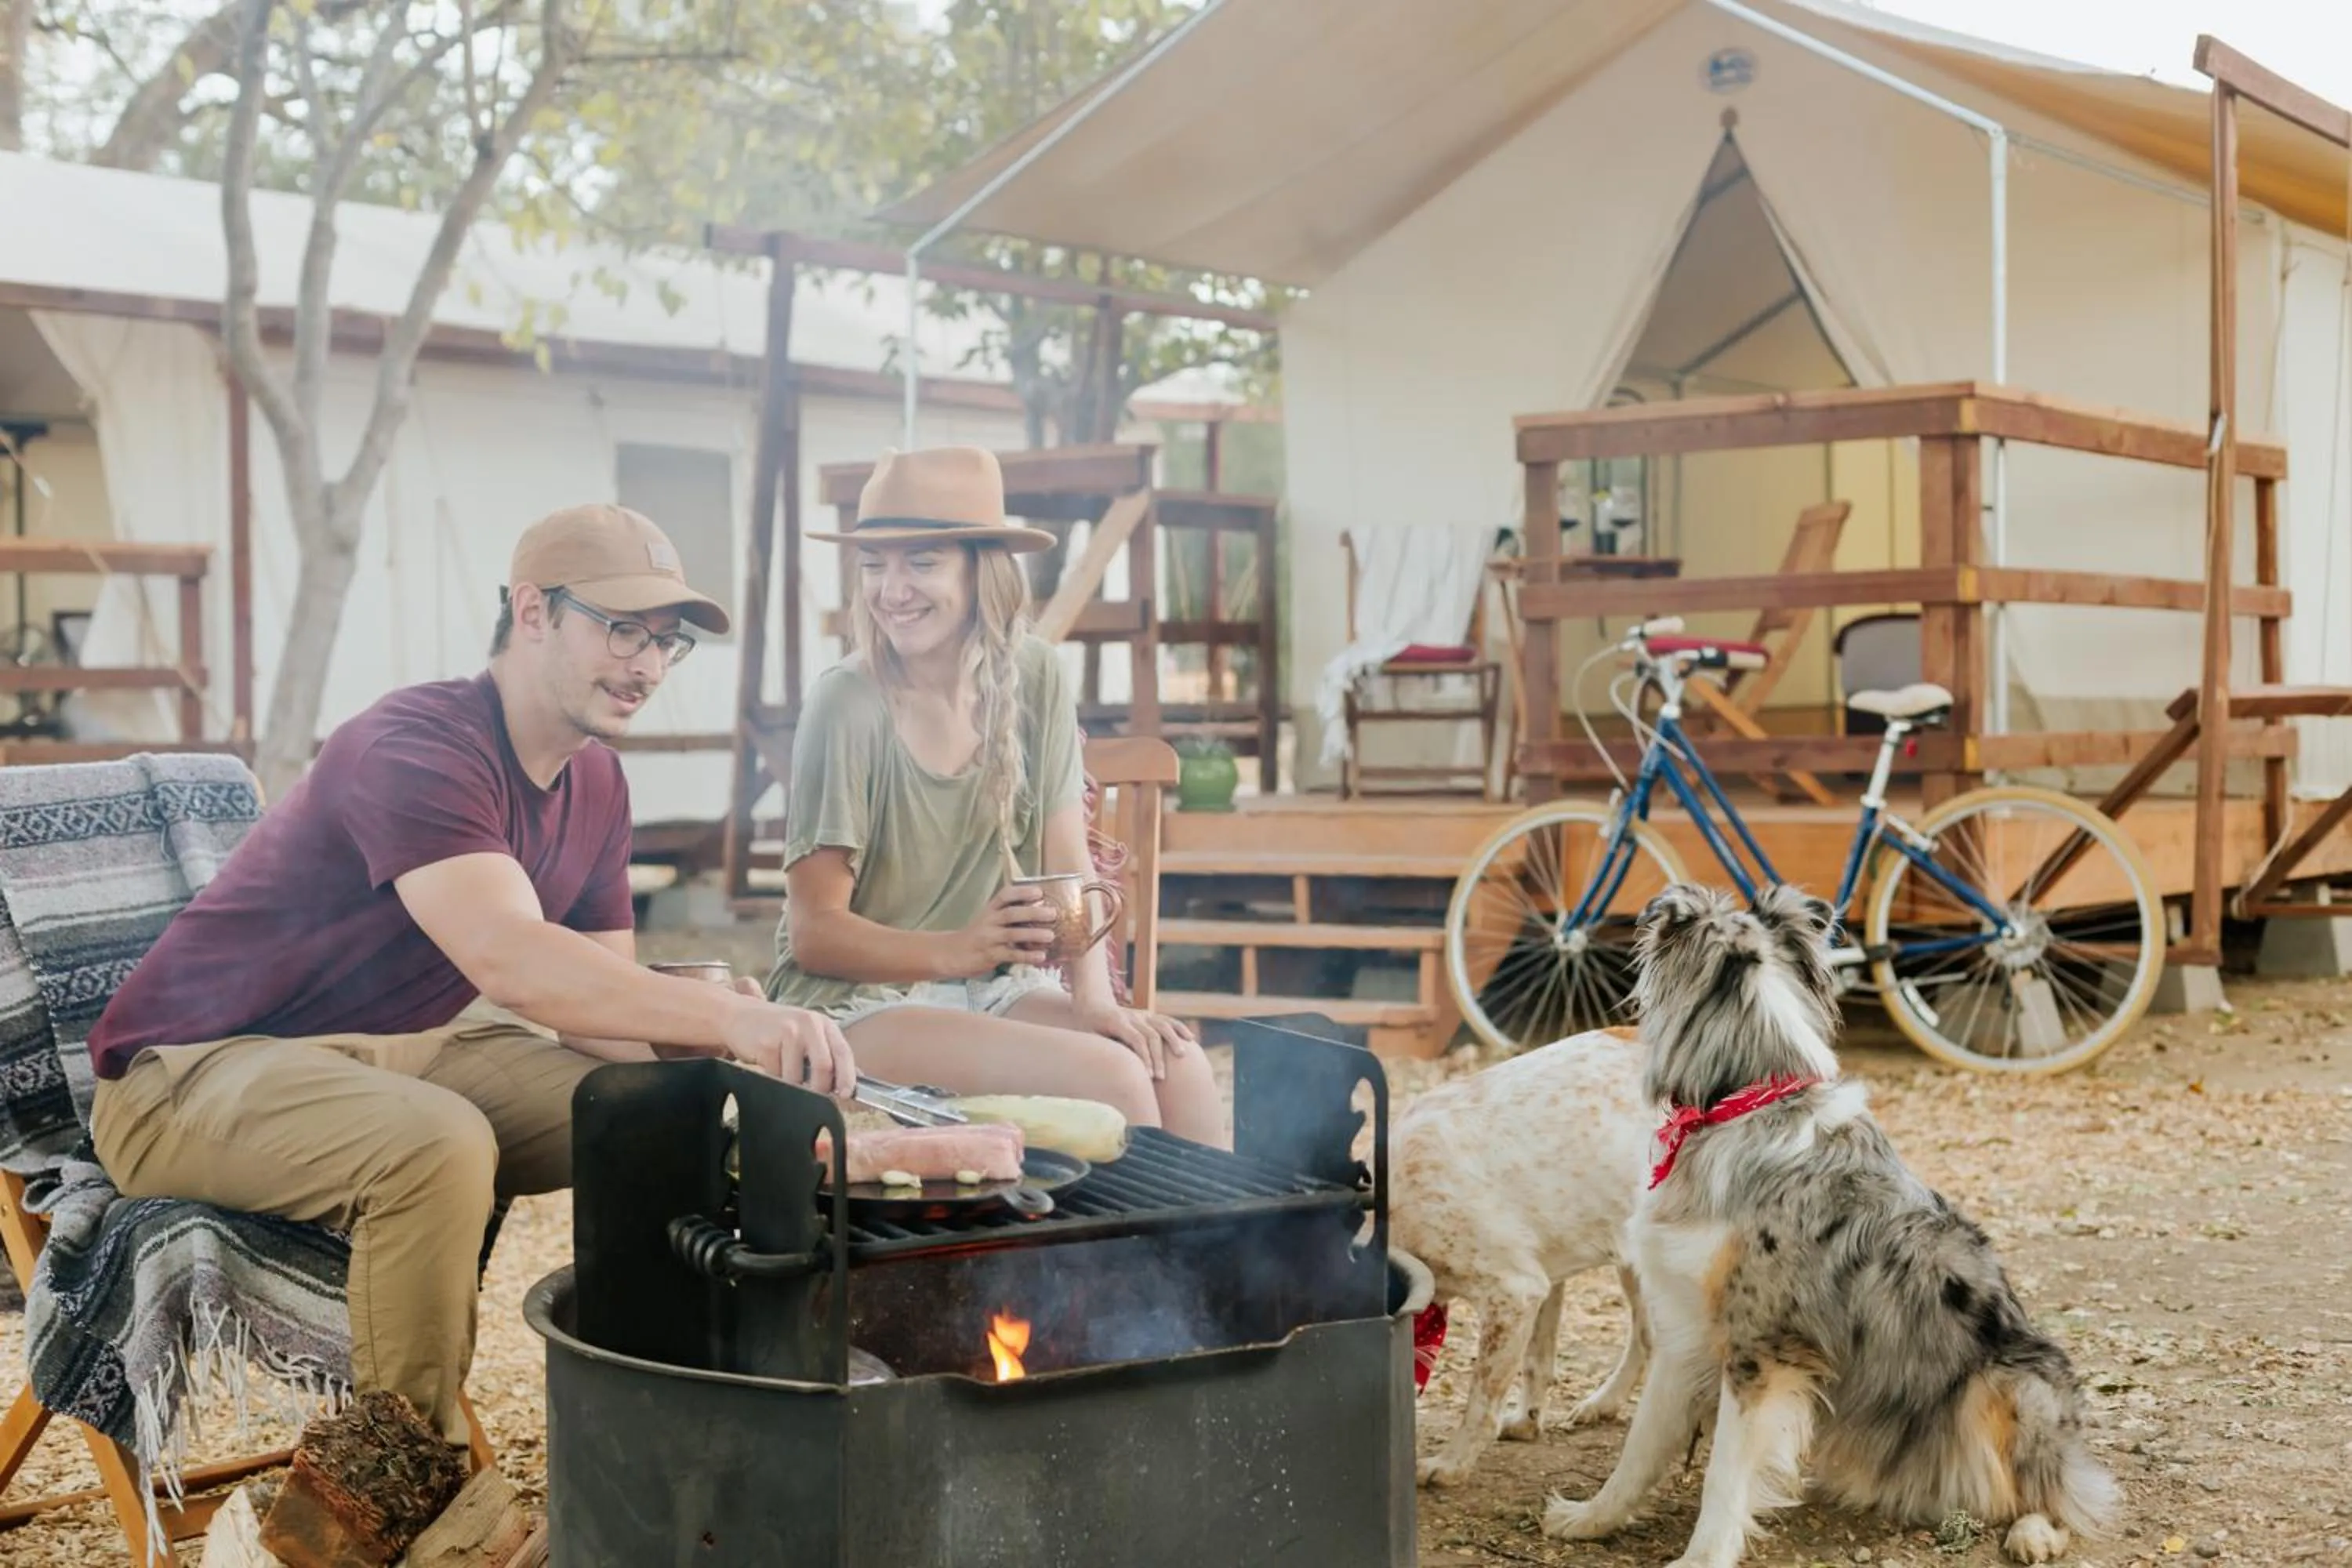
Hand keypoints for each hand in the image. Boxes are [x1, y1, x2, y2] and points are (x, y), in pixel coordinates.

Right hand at [720, 995, 855, 1096]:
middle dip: (820, 1089)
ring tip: (784, 1073)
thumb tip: (854, 1078)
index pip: (843, 1052)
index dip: (847, 1076)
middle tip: (813, 1098)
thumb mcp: (807, 1034)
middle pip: (823, 1067)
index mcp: (823, 1024)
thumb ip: (828, 1054)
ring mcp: (787, 1032)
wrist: (738, 1015)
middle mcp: (808, 1024)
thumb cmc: (777, 1029)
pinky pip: (776, 1076)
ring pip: (797, 1077)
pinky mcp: (766, 1044)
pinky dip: (774, 1079)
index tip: (845, 1094)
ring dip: (792, 1086)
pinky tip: (768, 1065)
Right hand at [944, 883, 1057, 976]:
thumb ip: (1009, 916)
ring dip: (1033, 934)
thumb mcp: (989, 920)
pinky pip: (1010, 955)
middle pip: (1011, 914)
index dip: (1022, 892)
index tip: (1039, 892)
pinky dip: (1027, 956)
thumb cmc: (977, 936)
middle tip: (1052, 913)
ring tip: (1051, 936)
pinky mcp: (990, 956)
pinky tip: (1041, 956)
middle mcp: (989, 921)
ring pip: (1012, 935)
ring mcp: (989, 939)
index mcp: (990, 910)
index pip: (1005, 895)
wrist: (951, 954)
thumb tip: (1041, 912)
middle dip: (1032, 912)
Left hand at [1075, 998, 1194, 1081]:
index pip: (1137, 1040)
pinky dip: (1179, 1028)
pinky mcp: (1149, 1015)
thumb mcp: (1088, 1037)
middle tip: (1161, 1078)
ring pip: (1163, 1026)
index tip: (1148, 1076)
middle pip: (1152, 1036)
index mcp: (1117, 1022)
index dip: (1144, 1058)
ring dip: (1173, 1042)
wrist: (1092, 1005)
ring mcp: (1142, 1014)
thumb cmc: (1088, 1027)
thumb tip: (1108, 1071)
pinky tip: (1190, 1039)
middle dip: (1158, 1058)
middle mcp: (1133, 1016)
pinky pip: (1167, 1020)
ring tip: (1181, 1056)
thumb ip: (1101, 1050)